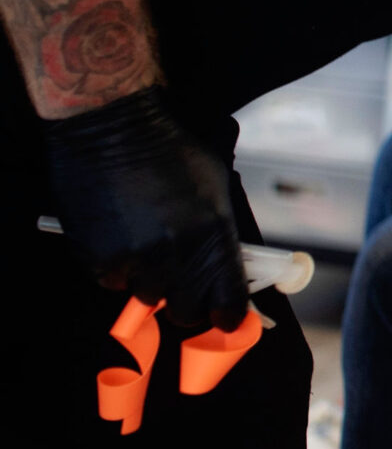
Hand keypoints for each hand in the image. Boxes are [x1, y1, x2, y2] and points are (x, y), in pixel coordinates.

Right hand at [43, 87, 248, 333]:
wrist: (111, 131)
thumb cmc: (170, 152)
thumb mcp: (214, 188)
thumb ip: (222, 234)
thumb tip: (235, 268)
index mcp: (213, 236)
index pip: (229, 304)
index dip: (228, 315)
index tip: (226, 317)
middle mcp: (176, 255)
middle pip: (186, 311)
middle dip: (187, 300)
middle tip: (183, 281)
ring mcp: (135, 260)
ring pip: (148, 295)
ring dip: (150, 279)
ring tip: (147, 241)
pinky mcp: (99, 260)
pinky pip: (114, 281)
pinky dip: (118, 267)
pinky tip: (120, 234)